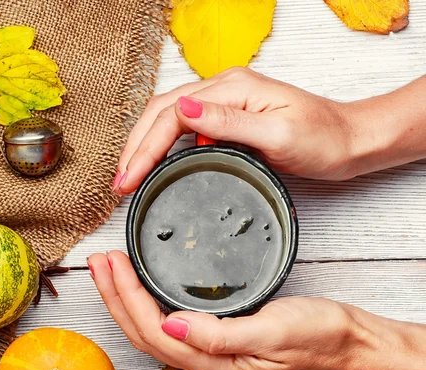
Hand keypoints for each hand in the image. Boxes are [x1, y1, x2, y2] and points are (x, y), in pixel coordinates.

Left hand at [87, 251, 363, 369]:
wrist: (349, 344)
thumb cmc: (319, 337)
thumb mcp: (272, 332)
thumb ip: (218, 335)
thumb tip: (169, 324)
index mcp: (215, 365)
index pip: (153, 332)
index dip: (126, 297)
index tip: (112, 263)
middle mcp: (207, 366)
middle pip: (143, 334)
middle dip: (114, 298)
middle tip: (97, 262)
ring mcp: (212, 357)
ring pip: (152, 332)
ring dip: (126, 301)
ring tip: (109, 271)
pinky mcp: (219, 344)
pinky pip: (169, 328)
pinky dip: (147, 305)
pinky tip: (142, 288)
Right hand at [113, 67, 358, 194]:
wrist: (348, 142)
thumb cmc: (322, 140)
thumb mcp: (276, 134)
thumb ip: (228, 121)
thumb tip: (183, 109)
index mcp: (232, 88)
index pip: (172, 114)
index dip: (145, 147)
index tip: (128, 178)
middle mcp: (224, 89)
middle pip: (161, 111)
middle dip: (135, 146)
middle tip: (119, 182)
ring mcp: (225, 102)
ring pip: (168, 118)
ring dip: (145, 146)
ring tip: (129, 175)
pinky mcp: (229, 119)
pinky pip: (185, 128)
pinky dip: (163, 147)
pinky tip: (157, 166)